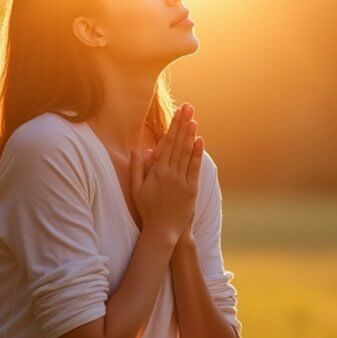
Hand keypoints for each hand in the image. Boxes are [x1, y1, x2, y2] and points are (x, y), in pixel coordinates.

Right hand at [129, 103, 202, 244]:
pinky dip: (197, 154)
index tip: (177, 113)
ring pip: (187, 153)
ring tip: (193, 119)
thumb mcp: (136, 189)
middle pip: (178, 144)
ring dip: (191, 135)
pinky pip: (195, 168)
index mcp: (157, 171)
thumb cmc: (147, 209)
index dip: (173, 127)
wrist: (163, 230)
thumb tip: (140, 150)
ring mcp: (183, 181)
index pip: (167, 143)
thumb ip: (137, 168)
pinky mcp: (191, 189)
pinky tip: (199, 141)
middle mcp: (171, 173)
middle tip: (188, 107)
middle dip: (183, 124)